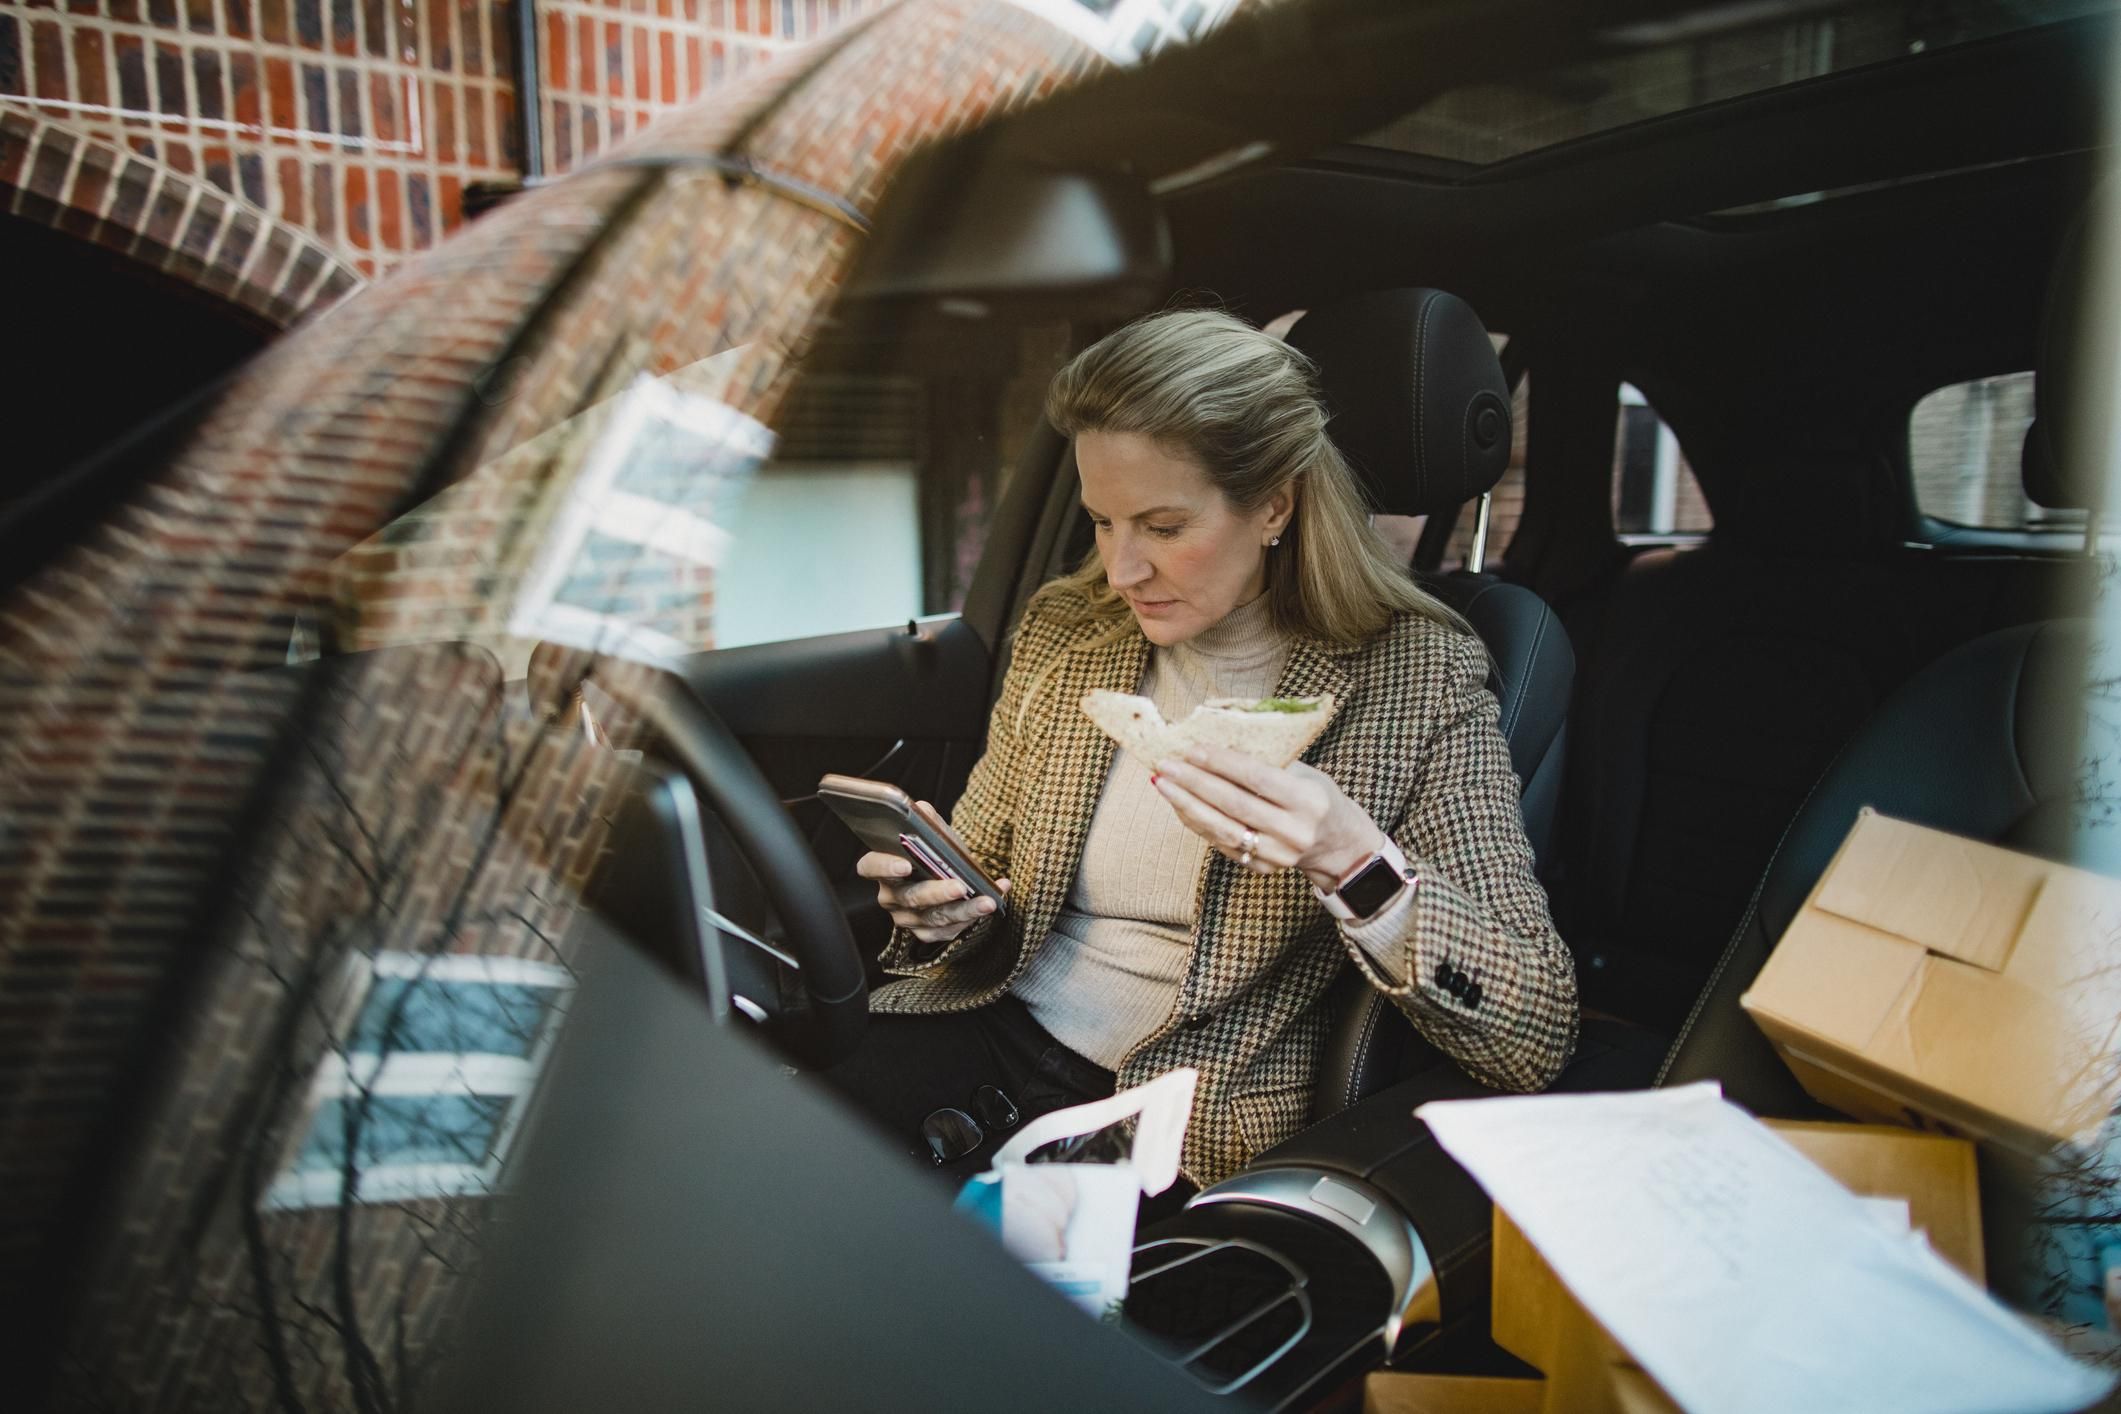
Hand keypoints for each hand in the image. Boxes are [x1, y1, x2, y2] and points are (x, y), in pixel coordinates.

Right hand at [857, 830, 1009, 946]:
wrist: (947, 873)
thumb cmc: (934, 852)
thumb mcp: (930, 832)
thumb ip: (925, 820)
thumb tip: (922, 810)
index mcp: (883, 867)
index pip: (870, 866)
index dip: (884, 866)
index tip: (905, 864)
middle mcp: (891, 896)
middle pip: (911, 896)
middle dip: (938, 892)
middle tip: (960, 886)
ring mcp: (907, 917)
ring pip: (934, 918)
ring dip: (963, 910)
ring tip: (987, 901)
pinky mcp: (925, 933)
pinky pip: (947, 931)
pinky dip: (972, 917)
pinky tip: (992, 901)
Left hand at [1150, 745, 1378, 889]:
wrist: (1340, 846)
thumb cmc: (1318, 798)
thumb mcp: (1306, 774)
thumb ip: (1268, 763)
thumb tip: (1216, 743)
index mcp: (1308, 800)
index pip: (1257, 778)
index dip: (1222, 763)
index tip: (1192, 748)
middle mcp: (1293, 831)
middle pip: (1234, 805)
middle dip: (1194, 783)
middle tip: (1165, 764)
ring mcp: (1277, 854)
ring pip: (1222, 829)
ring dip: (1186, 805)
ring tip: (1162, 783)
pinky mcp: (1262, 868)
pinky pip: (1221, 844)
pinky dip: (1197, 822)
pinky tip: (1179, 804)